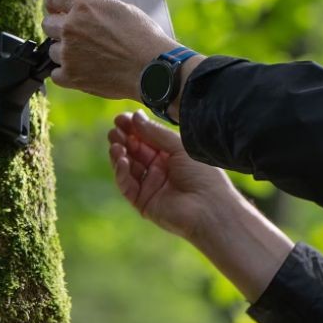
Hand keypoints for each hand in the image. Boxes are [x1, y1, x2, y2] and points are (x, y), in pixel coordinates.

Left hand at [42, 0, 179, 99]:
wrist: (152, 69)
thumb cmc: (145, 38)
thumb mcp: (122, 10)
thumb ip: (95, 9)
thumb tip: (84, 12)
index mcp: (84, 7)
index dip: (55, 5)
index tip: (58, 11)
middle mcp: (71, 27)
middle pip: (48, 25)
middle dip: (61, 29)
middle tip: (80, 37)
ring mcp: (68, 53)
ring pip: (53, 50)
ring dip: (66, 53)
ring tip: (89, 57)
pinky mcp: (71, 76)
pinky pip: (56, 73)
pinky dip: (67, 73)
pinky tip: (85, 71)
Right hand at [107, 109, 234, 240]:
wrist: (209, 206)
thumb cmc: (202, 173)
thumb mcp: (179, 146)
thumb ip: (156, 133)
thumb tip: (135, 116)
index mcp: (172, 154)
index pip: (148, 139)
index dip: (134, 128)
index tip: (121, 118)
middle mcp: (161, 169)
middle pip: (136, 152)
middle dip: (124, 140)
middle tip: (114, 130)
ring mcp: (151, 186)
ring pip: (128, 168)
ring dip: (120, 155)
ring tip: (116, 144)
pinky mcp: (143, 202)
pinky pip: (127, 186)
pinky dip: (121, 173)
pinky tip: (121, 161)